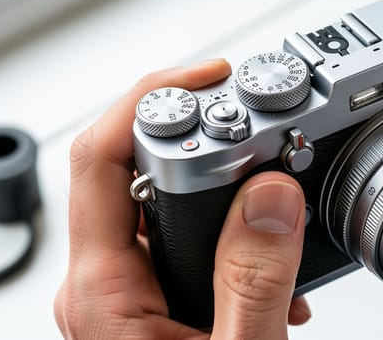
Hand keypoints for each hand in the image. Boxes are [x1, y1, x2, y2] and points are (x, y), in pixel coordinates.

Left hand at [54, 59, 311, 338]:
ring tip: (281, 193)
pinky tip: (274, 257)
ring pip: (166, 201)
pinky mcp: (149, 302)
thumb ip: (254, 281)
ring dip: (227, 189)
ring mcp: (123, 292)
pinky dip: (232, 230)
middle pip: (137, 168)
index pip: (101, 157)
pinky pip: (182, 237)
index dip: (152, 99)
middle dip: (207, 139)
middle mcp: (101, 285)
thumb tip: (272, 195)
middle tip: (263, 128)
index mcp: (101, 292)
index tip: (213, 79)